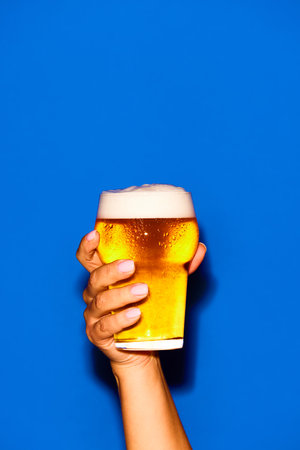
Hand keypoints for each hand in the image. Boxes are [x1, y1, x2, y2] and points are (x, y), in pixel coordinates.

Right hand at [76, 230, 206, 370]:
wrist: (145, 348)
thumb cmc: (149, 311)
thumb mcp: (163, 286)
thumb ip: (178, 267)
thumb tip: (199, 248)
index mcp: (105, 277)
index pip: (88, 258)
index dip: (87, 246)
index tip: (95, 235)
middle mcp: (95, 294)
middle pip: (95, 278)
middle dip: (111, 270)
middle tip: (131, 266)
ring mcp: (94, 316)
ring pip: (101, 302)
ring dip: (121, 295)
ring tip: (143, 291)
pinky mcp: (98, 336)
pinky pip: (105, 327)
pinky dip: (119, 320)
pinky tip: (135, 315)